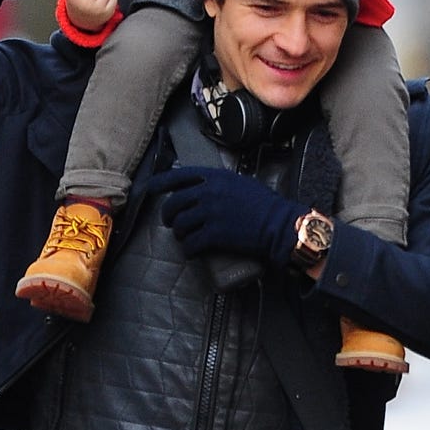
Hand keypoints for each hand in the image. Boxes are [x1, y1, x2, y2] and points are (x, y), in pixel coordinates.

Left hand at [150, 166, 302, 270]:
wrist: (279, 224)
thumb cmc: (264, 205)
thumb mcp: (240, 183)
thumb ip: (219, 184)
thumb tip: (201, 189)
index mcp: (215, 177)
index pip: (179, 176)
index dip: (161, 182)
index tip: (150, 188)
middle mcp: (209, 192)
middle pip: (174, 203)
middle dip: (168, 216)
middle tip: (171, 223)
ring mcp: (210, 213)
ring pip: (180, 225)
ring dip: (179, 234)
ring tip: (185, 238)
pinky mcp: (214, 234)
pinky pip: (191, 243)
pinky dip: (188, 250)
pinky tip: (191, 252)